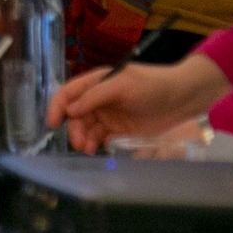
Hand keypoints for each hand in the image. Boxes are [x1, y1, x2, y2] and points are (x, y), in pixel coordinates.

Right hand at [45, 55, 230, 154]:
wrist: (182, 99)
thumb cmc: (152, 85)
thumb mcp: (122, 86)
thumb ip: (95, 96)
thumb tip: (70, 110)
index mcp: (97, 82)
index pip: (68, 93)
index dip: (56, 106)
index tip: (51, 123)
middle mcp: (99, 98)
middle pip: (74, 115)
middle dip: (72, 129)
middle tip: (79, 143)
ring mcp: (109, 115)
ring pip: (85, 128)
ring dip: (82, 139)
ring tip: (87, 149)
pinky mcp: (119, 130)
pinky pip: (100, 138)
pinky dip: (94, 144)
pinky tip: (96, 150)